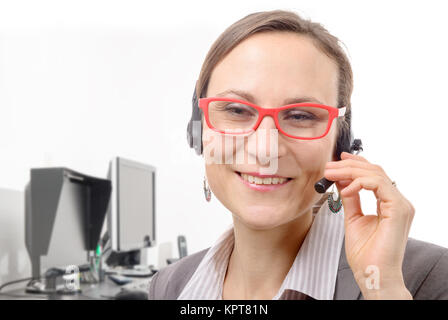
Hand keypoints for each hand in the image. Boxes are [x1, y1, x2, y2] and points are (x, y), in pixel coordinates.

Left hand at [324, 152, 414, 299]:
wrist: (373, 274)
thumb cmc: (366, 254)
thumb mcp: (353, 219)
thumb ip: (350, 199)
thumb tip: (341, 182)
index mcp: (390, 204)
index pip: (375, 175)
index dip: (357, 163)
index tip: (338, 160)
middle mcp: (398, 202)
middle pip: (374, 170)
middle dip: (348, 165)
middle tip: (328, 167)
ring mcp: (401, 205)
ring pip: (376, 173)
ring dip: (349, 170)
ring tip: (330, 175)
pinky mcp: (398, 209)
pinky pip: (378, 184)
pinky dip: (358, 182)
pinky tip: (344, 189)